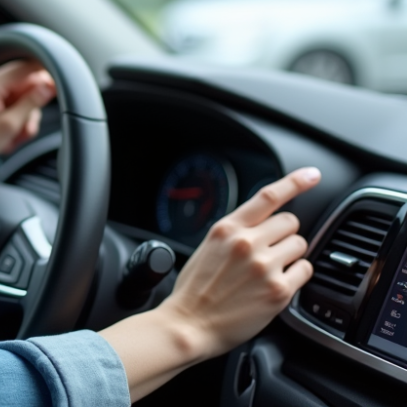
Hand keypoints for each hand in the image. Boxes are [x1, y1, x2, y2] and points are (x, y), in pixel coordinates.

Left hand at [0, 61, 55, 173]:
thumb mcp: (7, 126)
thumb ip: (30, 104)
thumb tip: (48, 87)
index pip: (26, 67)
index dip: (45, 77)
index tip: (57, 89)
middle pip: (23, 85)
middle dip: (30, 108)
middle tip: (26, 129)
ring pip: (16, 98)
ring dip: (21, 118)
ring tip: (13, 138)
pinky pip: (6, 106)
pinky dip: (11, 120)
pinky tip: (5, 138)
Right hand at [100, 167, 320, 400]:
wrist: (189, 325)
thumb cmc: (195, 290)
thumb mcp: (208, 247)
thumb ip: (235, 232)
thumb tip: (262, 224)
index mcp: (227, 228)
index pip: (267, 196)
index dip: (294, 182)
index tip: (312, 175)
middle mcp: (247, 243)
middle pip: (291, 222)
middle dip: (284, 235)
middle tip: (269, 252)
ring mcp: (265, 266)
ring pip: (300, 245)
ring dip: (291, 256)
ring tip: (270, 271)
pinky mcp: (279, 290)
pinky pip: (305, 271)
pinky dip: (296, 276)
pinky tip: (276, 285)